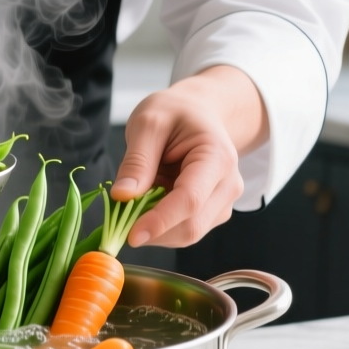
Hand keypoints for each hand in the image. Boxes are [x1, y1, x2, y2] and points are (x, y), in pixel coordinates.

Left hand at [112, 65, 267, 247]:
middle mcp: (228, 185)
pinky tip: (152, 201)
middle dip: (153, 230)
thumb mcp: (148, 123)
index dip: (160, 221)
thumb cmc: (174, 113)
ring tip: (141, 195)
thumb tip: (122, 196)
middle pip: (191, 226)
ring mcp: (223, 202)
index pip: (190, 199)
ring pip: (187, 234)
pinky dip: (161, 226)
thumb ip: (137, 161)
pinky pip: (183, 231)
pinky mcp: (213, 214)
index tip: (131, 235)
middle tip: (120, 217)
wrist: (198, 113)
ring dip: (156, 228)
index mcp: (217, 157)